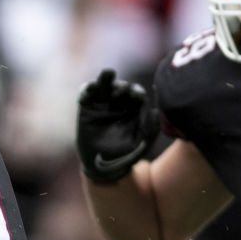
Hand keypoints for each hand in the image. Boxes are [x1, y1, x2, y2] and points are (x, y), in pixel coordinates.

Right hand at [75, 69, 158, 183]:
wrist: (102, 164)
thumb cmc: (125, 152)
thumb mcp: (141, 143)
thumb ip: (151, 129)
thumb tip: (156, 111)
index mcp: (133, 107)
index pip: (137, 93)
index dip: (136, 93)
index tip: (135, 97)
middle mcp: (118, 101)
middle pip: (121, 86)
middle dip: (122, 86)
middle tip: (119, 93)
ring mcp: (102, 102)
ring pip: (104, 84)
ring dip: (105, 78)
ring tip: (106, 75)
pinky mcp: (86, 106)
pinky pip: (85, 93)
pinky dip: (86, 90)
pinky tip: (90, 91)